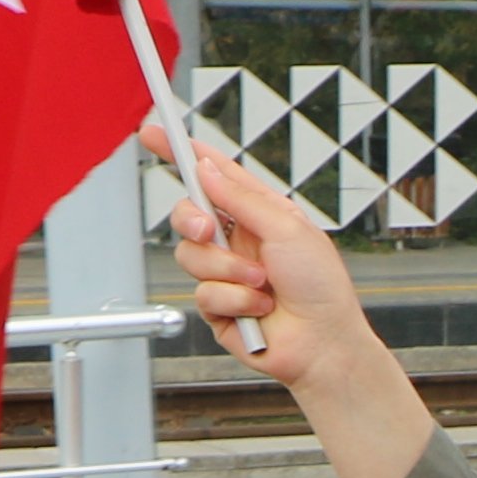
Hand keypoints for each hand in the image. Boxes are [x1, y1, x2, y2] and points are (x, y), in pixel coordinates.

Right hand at [171, 139, 436, 477]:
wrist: (324, 343)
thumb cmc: (321, 285)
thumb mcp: (286, 227)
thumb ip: (241, 197)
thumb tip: (207, 169)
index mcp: (258, 213)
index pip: (213, 175)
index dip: (182, 153)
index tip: (152, 133)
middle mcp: (238, 239)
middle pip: (187, 214)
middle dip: (192, 220)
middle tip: (209, 230)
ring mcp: (225, 273)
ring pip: (189, 255)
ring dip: (227, 270)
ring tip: (262, 284)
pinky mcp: (218, 306)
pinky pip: (203, 293)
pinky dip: (234, 300)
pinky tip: (260, 308)